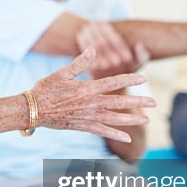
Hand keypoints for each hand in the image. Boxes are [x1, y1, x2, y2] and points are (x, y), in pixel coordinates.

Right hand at [31, 47, 154, 141]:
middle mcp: (91, 104)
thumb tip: (93, 49)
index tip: (144, 78)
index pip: (114, 82)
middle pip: (120, 102)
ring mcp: (88, 117)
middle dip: (138, 101)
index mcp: (87, 88)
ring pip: (115, 119)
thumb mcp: (62, 73)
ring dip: (132, 119)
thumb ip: (79, 63)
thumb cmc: (45, 89)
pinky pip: (103, 131)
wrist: (32, 110)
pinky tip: (128, 138)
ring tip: (146, 120)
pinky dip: (115, 135)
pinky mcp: (83, 126)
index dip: (130, 79)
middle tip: (154, 102)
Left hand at [75, 21, 149, 76]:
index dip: (107, 31)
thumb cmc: (127, 71)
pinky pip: (86, 53)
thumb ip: (140, 54)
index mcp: (127, 59)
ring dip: (89, 35)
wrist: (115, 90)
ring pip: (94, 47)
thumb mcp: (138, 63)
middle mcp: (115, 64)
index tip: (102, 23)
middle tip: (92, 23)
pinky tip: (81, 35)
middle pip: (103, 43)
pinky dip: (83, 42)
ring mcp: (104, 68)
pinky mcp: (93, 71)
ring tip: (86, 27)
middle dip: (97, 31)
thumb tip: (138, 45)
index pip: (115, 40)